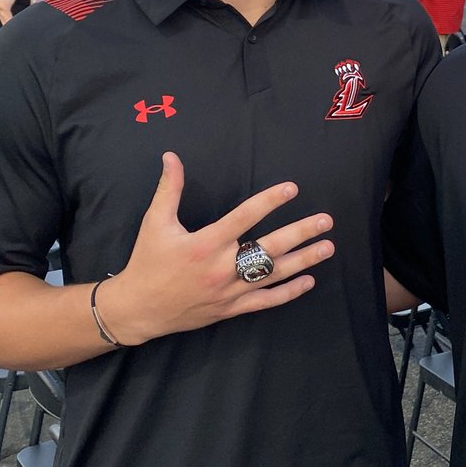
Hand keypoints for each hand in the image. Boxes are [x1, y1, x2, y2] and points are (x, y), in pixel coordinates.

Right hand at [100, 153, 333, 345]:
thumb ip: (169, 189)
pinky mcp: (231, 309)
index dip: (269, 201)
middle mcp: (221, 267)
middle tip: (326, 221)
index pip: (245, 217)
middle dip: (300, 233)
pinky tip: (309, 281)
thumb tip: (172, 156)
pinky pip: (265, 301)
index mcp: (205, 243)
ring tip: (328, 247)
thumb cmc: (147, 262)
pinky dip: (288, 293)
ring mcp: (229, 291)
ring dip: (304, 261)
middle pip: (269, 247)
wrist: (137, 309)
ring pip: (273, 275)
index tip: (291, 188)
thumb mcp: (154, 222)